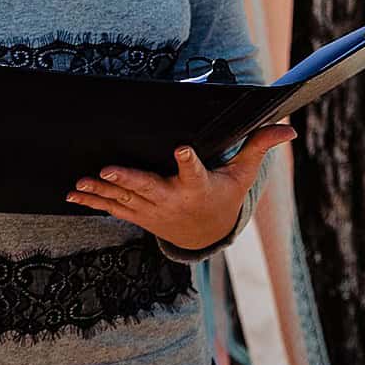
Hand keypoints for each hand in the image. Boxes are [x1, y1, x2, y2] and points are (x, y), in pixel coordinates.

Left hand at [67, 125, 294, 249]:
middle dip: (128, 179)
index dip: (188, 161)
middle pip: (149, 188)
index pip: (194, 172)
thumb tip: (290, 129)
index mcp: (198, 187)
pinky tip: (74, 195)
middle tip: (108, 169)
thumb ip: (259, 147)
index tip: (182, 149)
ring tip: (83, 182)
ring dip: (102, 191)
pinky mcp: (139, 214)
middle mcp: (173, 200)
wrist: (206, 234)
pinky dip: (94, 202)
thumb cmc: (223, 195)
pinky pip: (114, 208)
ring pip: (125, 198)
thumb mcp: (243, 174)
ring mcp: (153, 210)